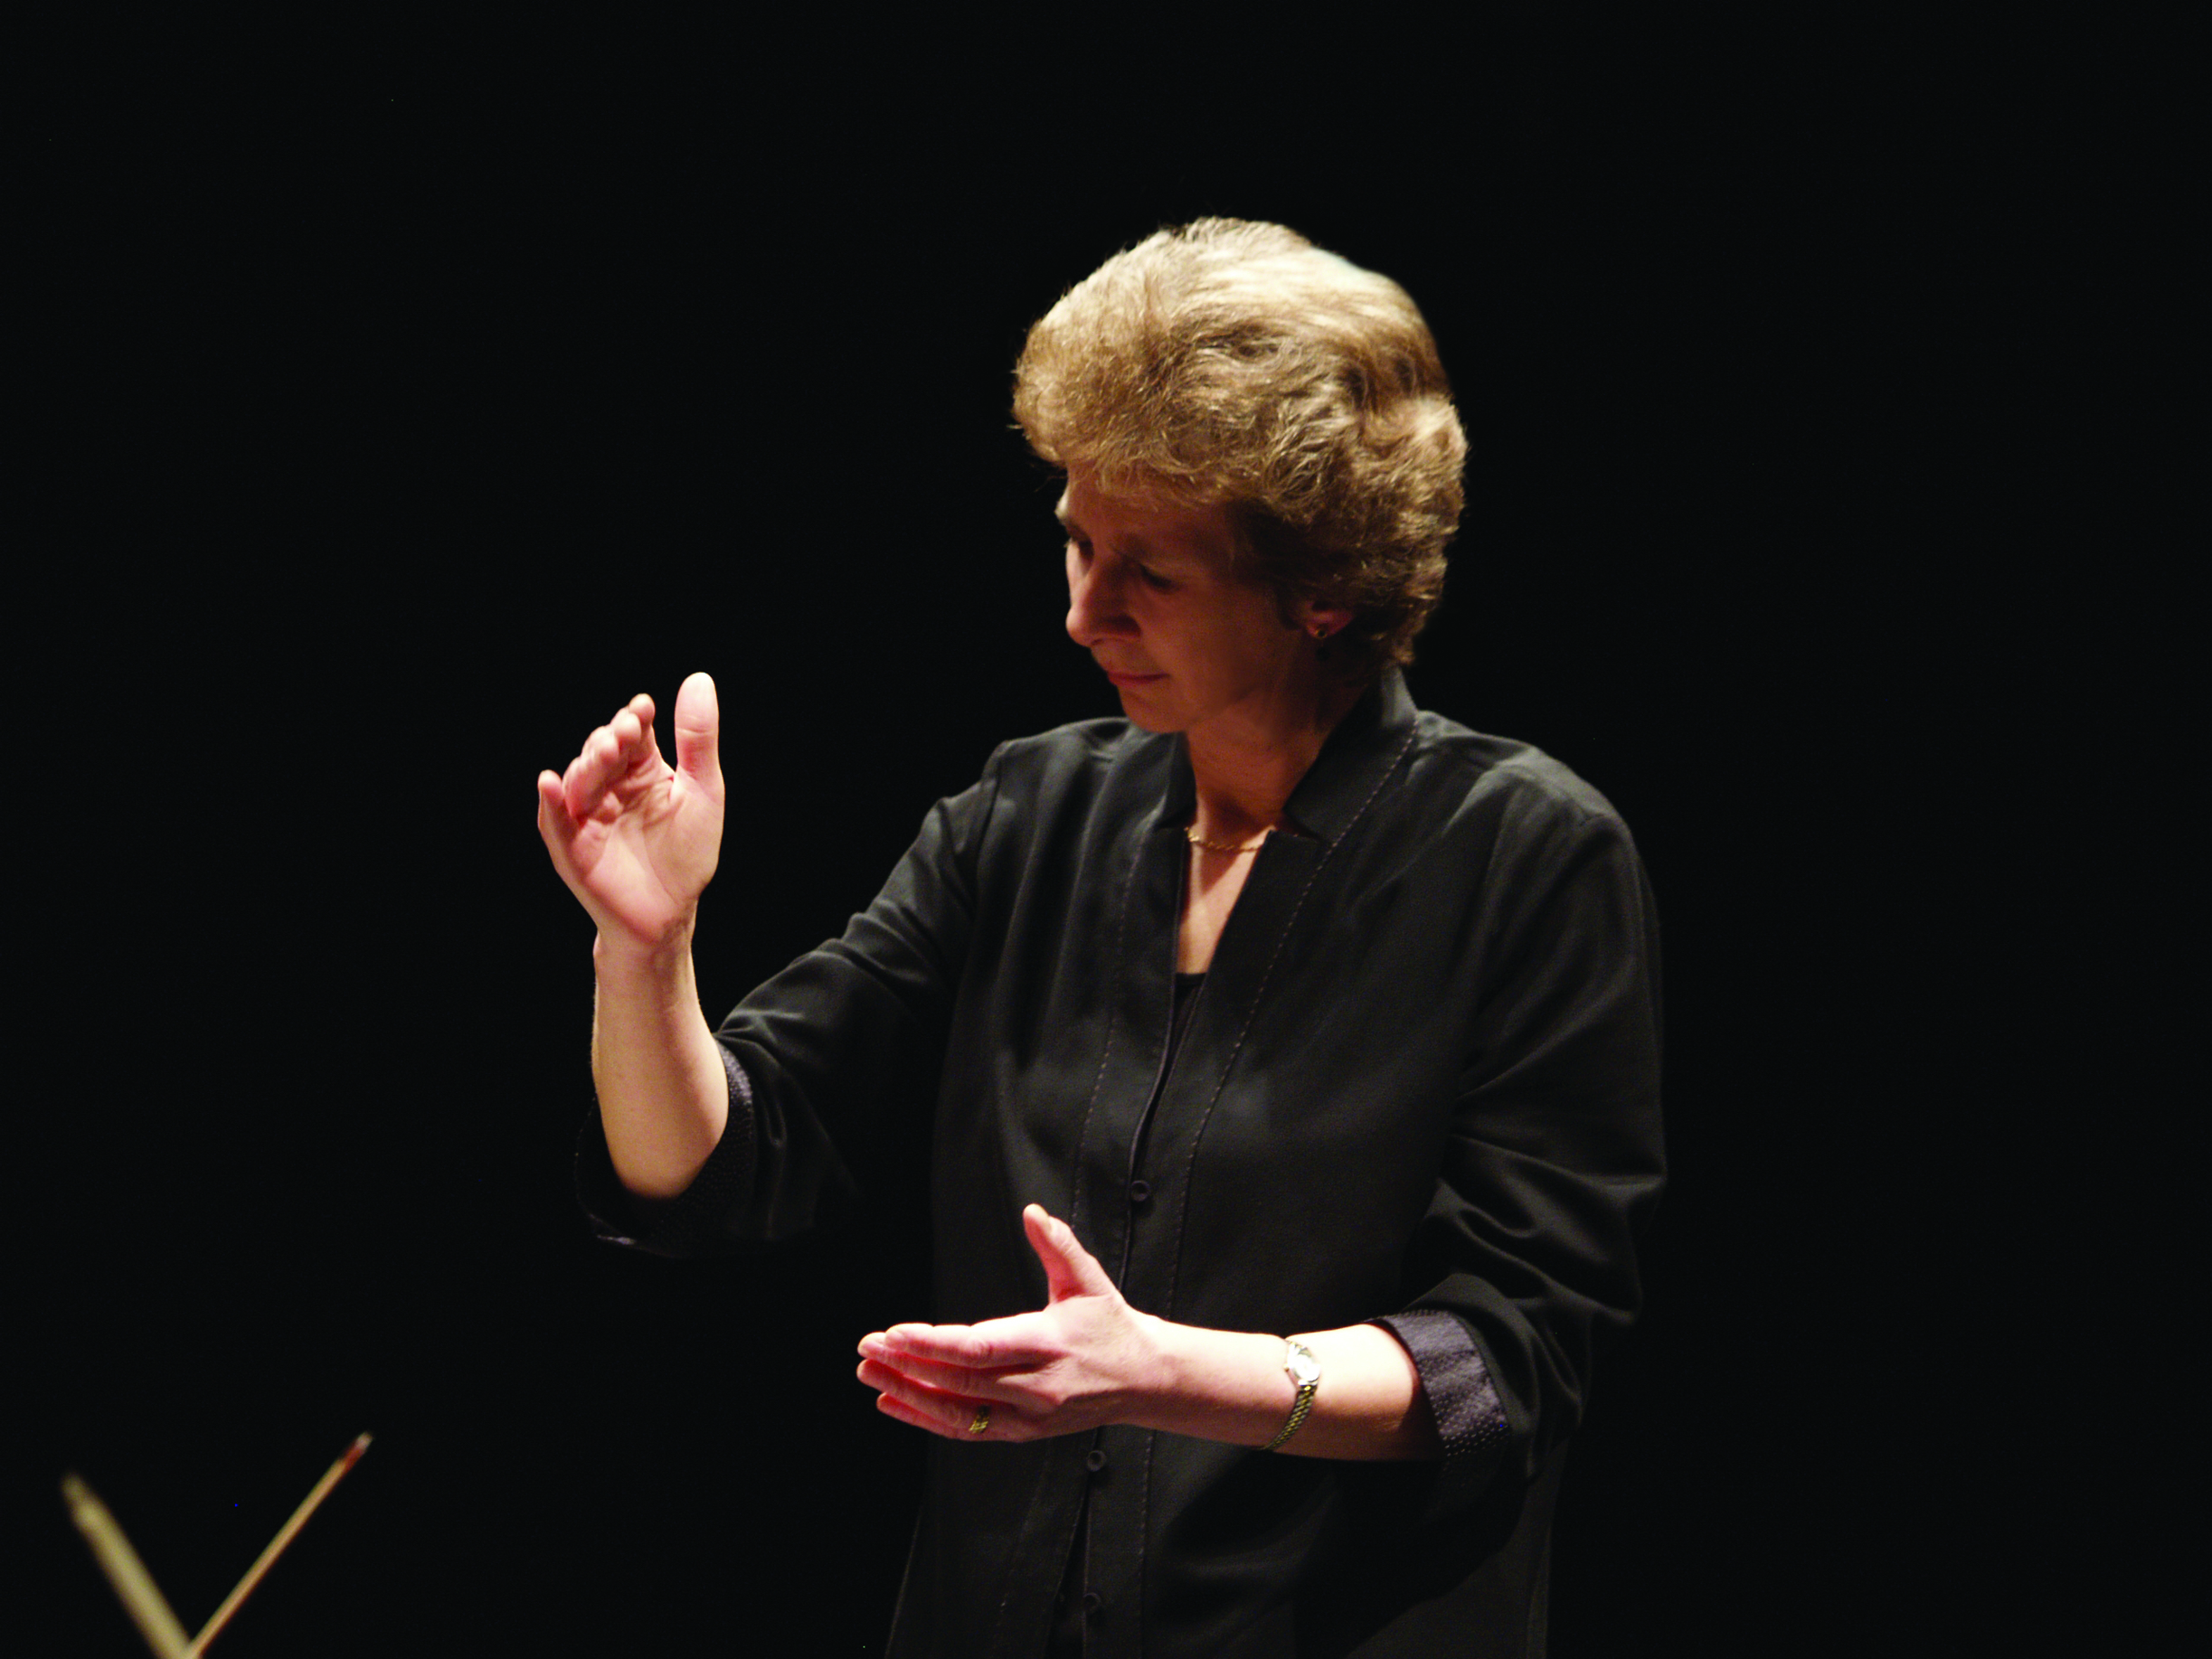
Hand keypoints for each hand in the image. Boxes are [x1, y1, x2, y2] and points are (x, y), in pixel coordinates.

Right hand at [537, 672, 724, 951]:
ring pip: (578, 780)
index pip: (633, 734)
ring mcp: (587, 816)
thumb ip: (697, 740)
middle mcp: (610, 787)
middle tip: (624, 734)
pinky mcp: (572, 847)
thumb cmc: (687, 853)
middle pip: (601, 752)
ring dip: (587, 764)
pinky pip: (555, 822)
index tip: (643, 709)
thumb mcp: (703, 791)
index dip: (635, 720)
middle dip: (609, 740)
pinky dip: (551, 803)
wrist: (671, 913)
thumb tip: (699, 679)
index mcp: (641, 770)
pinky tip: (551, 783)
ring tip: (603, 754)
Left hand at [857, 1206, 1167, 1442]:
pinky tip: (893, 1403)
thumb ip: (1058, 1245)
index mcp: (1049, 1344)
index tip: (893, 1333)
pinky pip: (966, 1430)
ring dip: (908, 1394)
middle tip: (866, 1349)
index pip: (979, 1348)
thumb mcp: (1088, 1280)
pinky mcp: (1022, 1433)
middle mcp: (1037, 1387)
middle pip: (959, 1381)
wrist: (1143, 1379)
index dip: (932, 1344)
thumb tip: (1033, 1212)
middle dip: (907, 1366)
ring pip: (957, 1412)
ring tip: (869, 1375)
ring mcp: (1028, 1416)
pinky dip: (926, 1418)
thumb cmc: (1110, 1324)